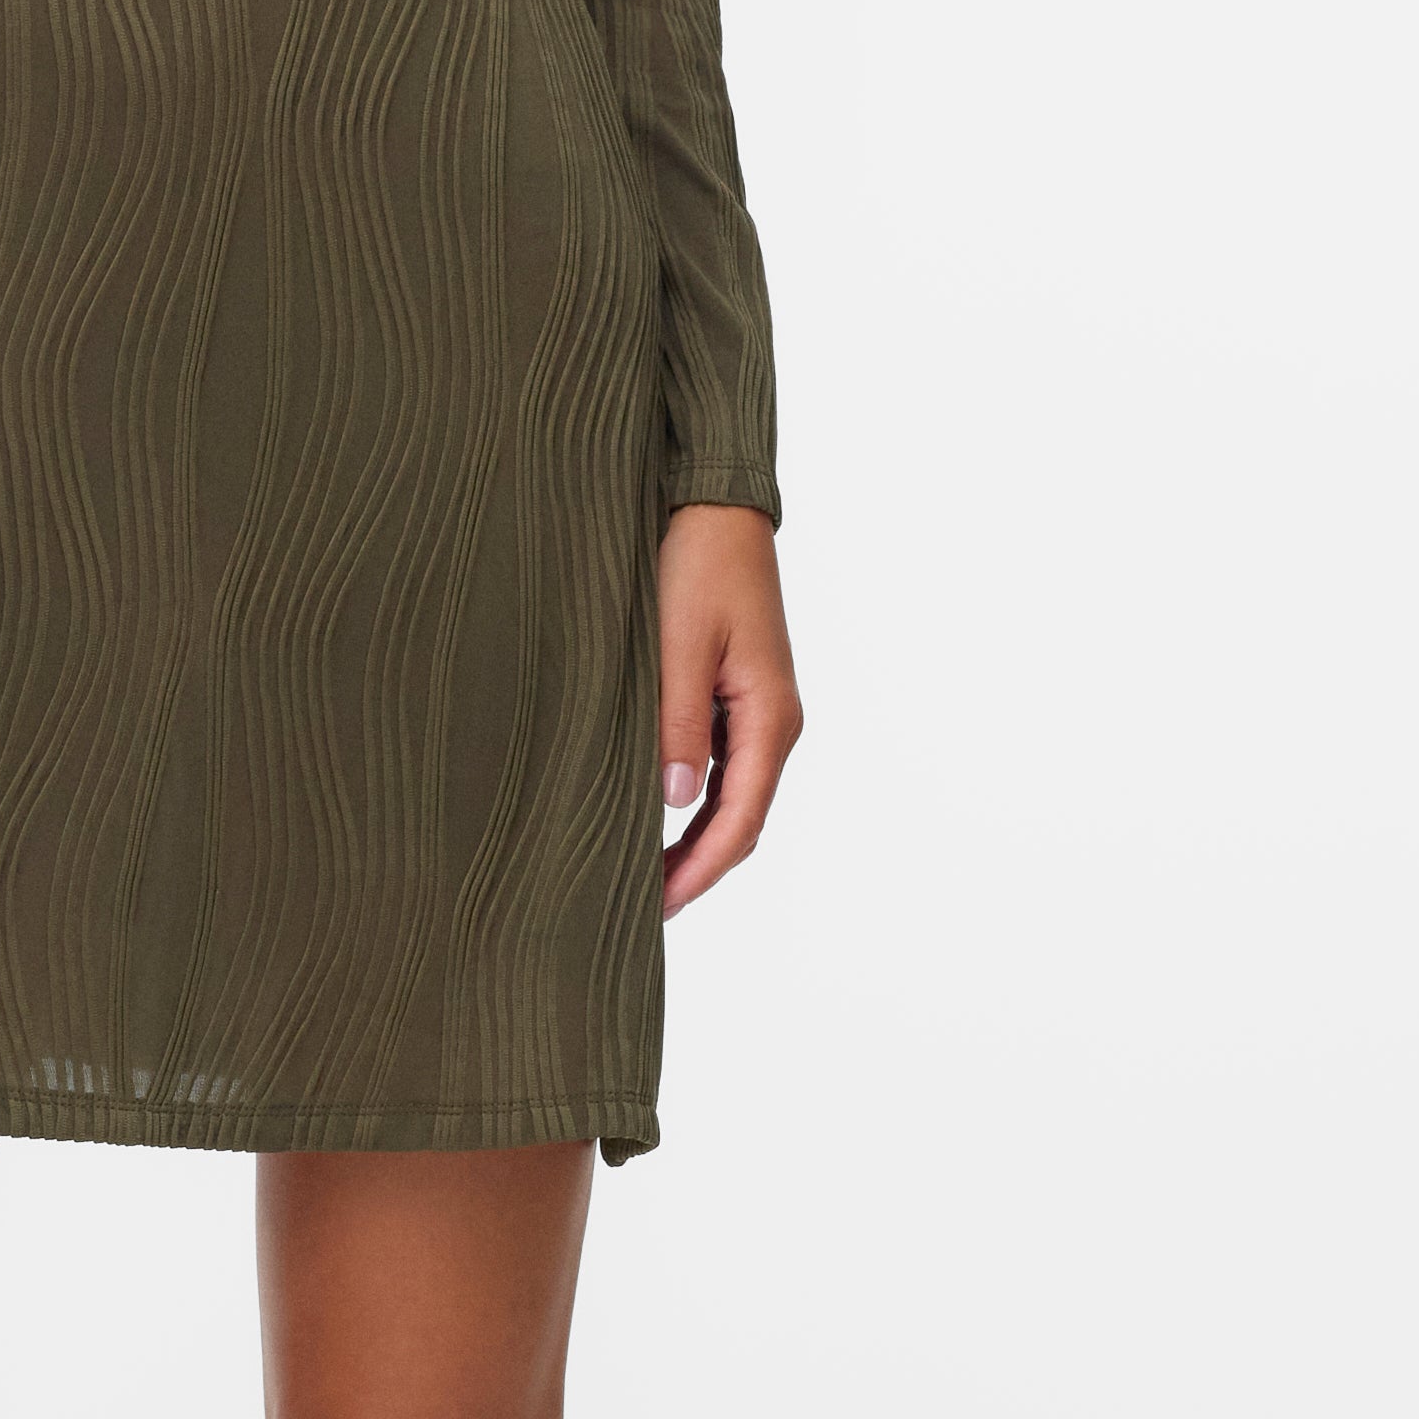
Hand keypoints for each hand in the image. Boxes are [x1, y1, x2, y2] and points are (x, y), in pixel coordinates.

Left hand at [653, 502, 798, 917]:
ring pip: (733, 799)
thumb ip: (678, 723)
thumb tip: (676, 801)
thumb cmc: (697, 566)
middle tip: (643, 908)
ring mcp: (759, 712)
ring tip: (645, 876)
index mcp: (770, 717)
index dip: (700, 871)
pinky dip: (695, 804)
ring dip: (695, 842)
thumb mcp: (679, 645)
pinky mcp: (740, 698)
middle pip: (742, 821)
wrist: (715, 509)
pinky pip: (724, 769)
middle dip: (697, 869)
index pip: (740, 820)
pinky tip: (658, 820)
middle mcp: (774, 723)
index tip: (659, 907)